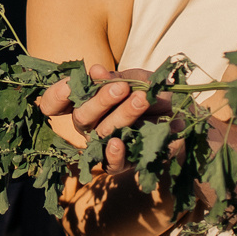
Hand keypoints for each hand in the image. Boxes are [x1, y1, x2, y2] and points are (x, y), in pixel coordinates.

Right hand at [33, 67, 172, 179]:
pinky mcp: (121, 163)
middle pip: (82, 116)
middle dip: (101, 100)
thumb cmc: (152, 94)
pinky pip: (110, 164)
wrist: (181, 116)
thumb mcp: (137, 79)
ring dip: (122, 115)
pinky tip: (119, 143)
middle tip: (122, 87)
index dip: (55, 96)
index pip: (55, 103)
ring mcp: (103, 145)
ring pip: (102, 133)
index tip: (68, 85)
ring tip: (141, 100)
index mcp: (86, 102)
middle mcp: (89, 125)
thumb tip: (95, 71)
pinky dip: (114, 155)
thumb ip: (117, 78)